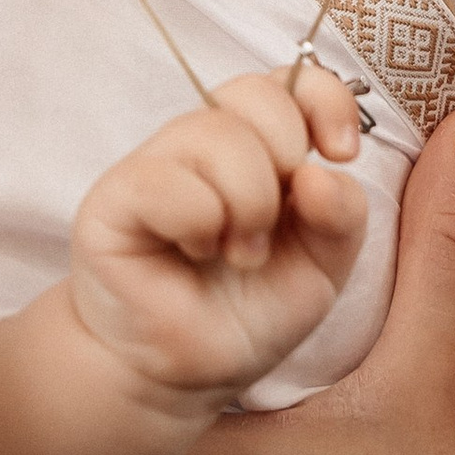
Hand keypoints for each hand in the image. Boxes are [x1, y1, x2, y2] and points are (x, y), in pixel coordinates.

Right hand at [70, 68, 367, 414]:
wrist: (183, 375)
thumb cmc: (246, 315)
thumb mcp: (322, 268)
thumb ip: (341, 216)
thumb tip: (322, 170)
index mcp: (257, 145)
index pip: (290, 79)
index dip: (323, 99)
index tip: (340, 152)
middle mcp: (202, 143)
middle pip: (252, 94)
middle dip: (284, 156)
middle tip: (273, 224)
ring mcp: (155, 165)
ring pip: (213, 134)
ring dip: (247, 204)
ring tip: (239, 253)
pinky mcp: (113, 198)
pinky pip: (167, 181)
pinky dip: (198, 222)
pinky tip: (194, 253)